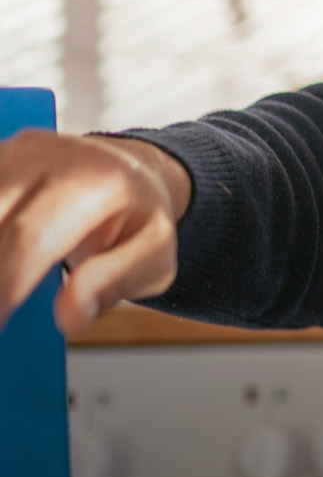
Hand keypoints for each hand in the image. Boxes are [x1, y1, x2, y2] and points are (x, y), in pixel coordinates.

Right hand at [0, 132, 189, 332]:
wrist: (129, 173)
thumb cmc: (139, 217)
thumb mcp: (153, 254)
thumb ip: (112, 283)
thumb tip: (71, 317)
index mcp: (97, 180)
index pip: (31, 236)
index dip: (5, 284)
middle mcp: (47, 156)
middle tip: (0, 322)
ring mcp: (13, 154)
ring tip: (9, 292)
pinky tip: (5, 255)